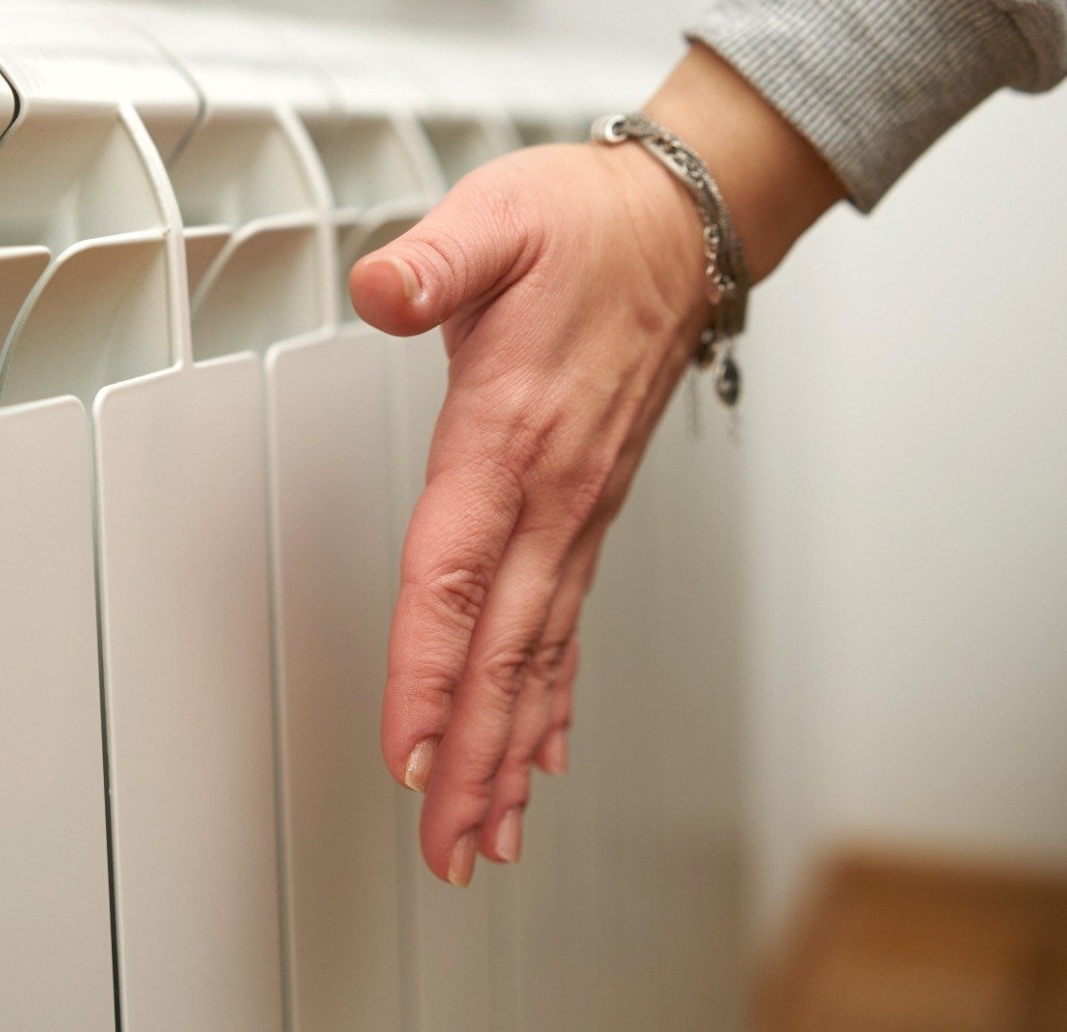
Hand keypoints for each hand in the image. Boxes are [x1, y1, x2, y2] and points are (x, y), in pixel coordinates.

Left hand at [349, 44, 841, 885]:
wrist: (686, 225)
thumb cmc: (585, 224)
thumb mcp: (497, 217)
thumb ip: (433, 258)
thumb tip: (379, 285)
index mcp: (510, 431)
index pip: (456, 571)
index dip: (430, 666)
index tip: (414, 749)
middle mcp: (552, 490)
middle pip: (502, 645)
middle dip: (474, 754)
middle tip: (449, 849)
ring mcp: (579, 509)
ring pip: (539, 651)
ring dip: (511, 748)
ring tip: (489, 835)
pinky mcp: (590, 509)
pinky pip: (569, 621)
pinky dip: (552, 696)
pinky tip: (542, 750)